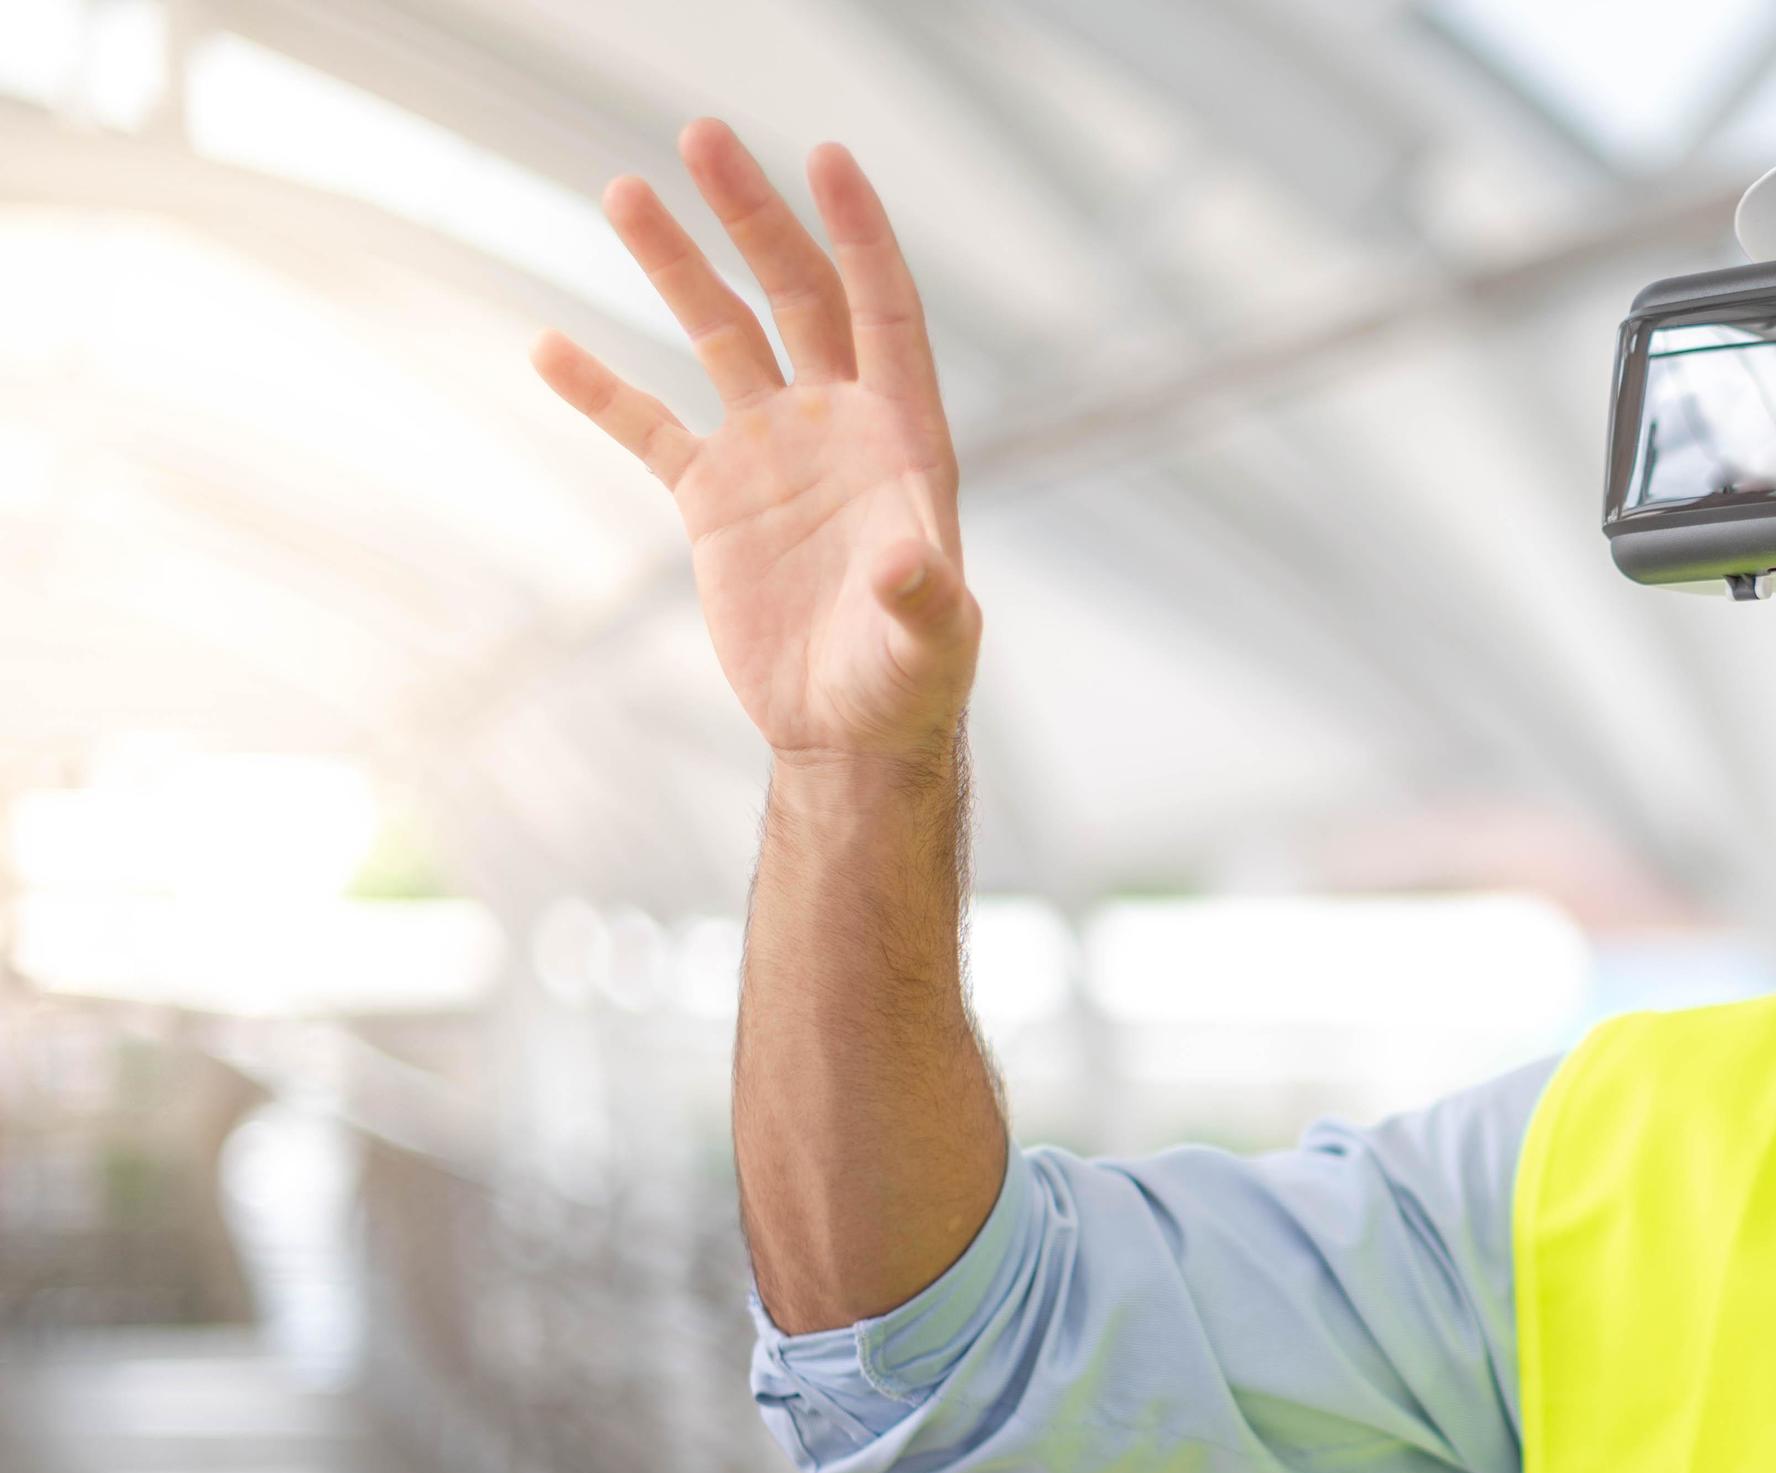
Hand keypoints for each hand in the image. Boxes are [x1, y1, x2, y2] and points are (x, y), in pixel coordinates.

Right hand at [529, 121, 977, 763]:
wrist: (848, 734)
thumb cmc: (909, 687)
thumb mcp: (929, 645)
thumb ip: (923, 599)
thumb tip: (908, 565)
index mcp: (901, 439)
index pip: (882, 310)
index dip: (859, 234)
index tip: (824, 157)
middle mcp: (837, 426)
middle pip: (795, 296)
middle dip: (752, 218)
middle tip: (702, 137)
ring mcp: (772, 455)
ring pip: (719, 337)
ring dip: (674, 266)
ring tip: (623, 190)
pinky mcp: (715, 501)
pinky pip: (649, 429)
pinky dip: (601, 391)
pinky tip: (548, 345)